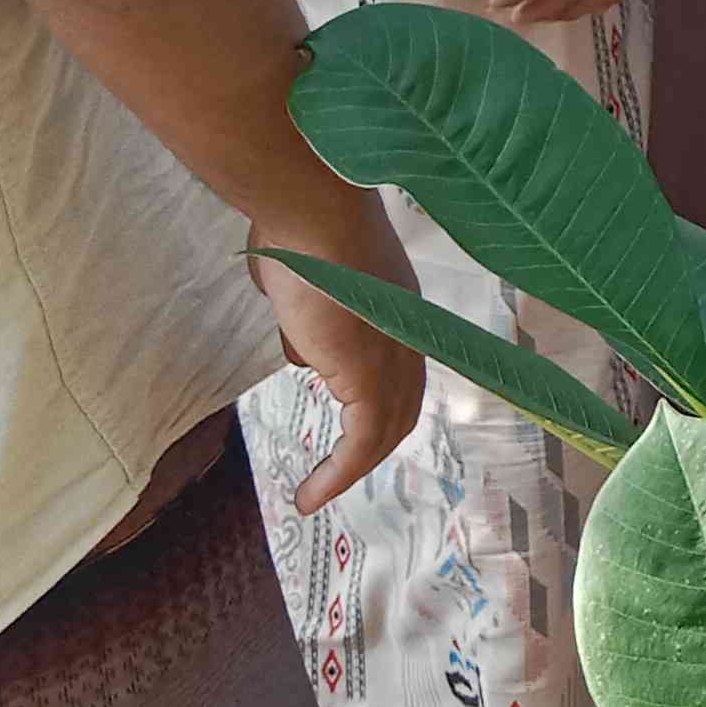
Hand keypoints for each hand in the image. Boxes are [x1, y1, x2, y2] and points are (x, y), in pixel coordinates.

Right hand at [254, 219, 427, 515]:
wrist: (311, 211)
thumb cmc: (298, 230)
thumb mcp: (304, 280)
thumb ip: (307, 316)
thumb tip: (303, 348)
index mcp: (397, 308)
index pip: (399, 370)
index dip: (379, 404)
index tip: (349, 430)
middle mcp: (406, 334)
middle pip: (401, 406)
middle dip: (371, 444)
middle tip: (337, 473)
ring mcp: (393, 355)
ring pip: (385, 429)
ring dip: (351, 468)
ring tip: (317, 494)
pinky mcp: (369, 376)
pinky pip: (361, 442)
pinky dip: (340, 474)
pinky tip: (312, 495)